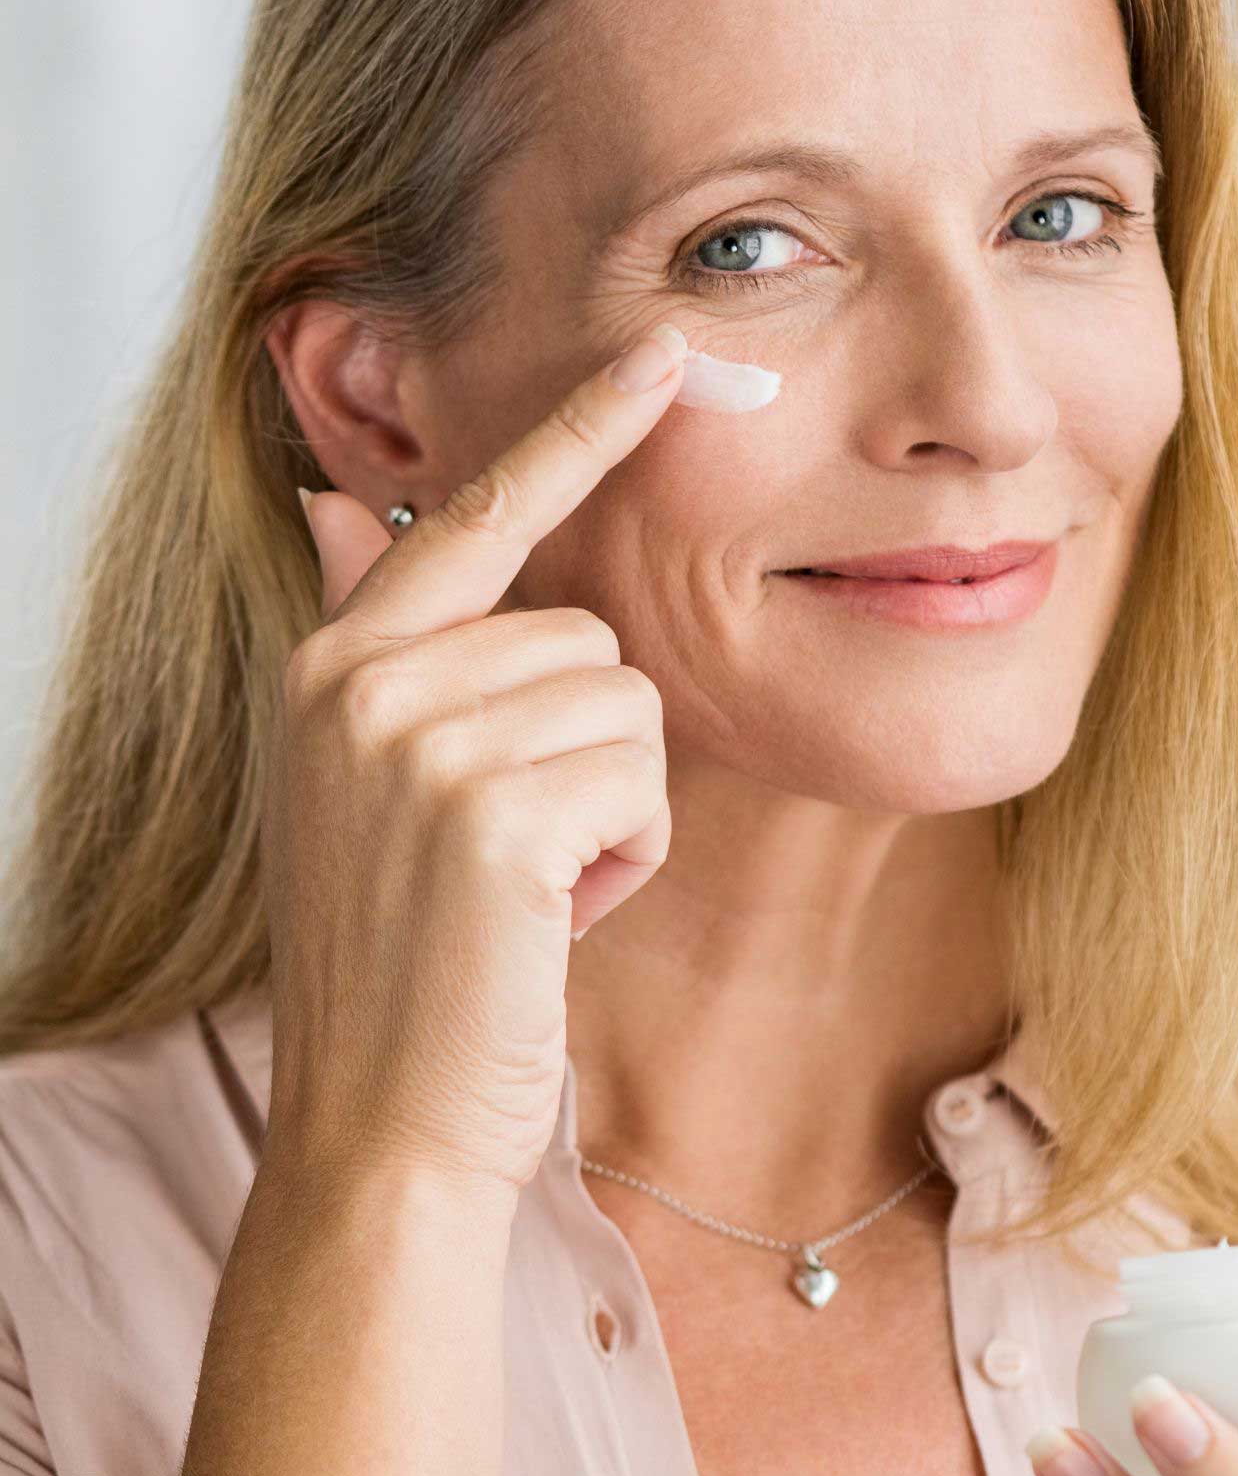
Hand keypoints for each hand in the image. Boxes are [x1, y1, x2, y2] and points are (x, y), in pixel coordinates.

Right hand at [262, 321, 687, 1191]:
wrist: (381, 1121)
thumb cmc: (406, 957)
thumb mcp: (363, 783)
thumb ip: (372, 636)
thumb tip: (337, 500)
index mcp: (336, 664)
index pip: (472, 513)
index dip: (575, 433)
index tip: (663, 353)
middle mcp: (361, 681)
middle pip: (587, 634)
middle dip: (591, 749)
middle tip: (518, 856)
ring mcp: (417, 741)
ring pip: (627, 703)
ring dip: (615, 807)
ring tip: (532, 890)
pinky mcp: (489, 811)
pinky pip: (641, 776)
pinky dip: (629, 854)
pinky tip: (555, 918)